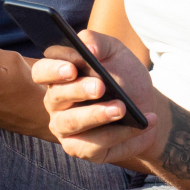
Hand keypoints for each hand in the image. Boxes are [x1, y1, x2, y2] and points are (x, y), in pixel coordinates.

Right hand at [32, 30, 159, 166]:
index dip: (54, 69)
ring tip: (122, 108)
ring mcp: (65, 127)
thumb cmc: (124, 75)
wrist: (146, 105)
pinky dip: (119, 133)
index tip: (73, 67)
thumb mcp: (115, 52)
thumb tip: (88, 48)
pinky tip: (139, 124)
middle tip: (100, 86)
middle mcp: (56, 102)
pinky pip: (93, 145)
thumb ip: (98, 42)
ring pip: (71, 123)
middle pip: (55, 96)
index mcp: (59, 75)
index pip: (43, 70)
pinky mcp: (80, 148)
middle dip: (78, 90)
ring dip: (97, 115)